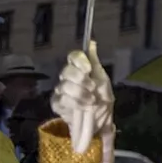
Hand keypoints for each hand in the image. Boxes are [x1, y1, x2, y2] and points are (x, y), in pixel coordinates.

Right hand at [51, 42, 115, 162]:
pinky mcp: (57, 104)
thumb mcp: (103, 79)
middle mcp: (68, 77)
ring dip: (81, 94)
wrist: (100, 120)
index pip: (73, 57)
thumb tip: (92, 42)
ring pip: (64, 86)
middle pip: (67, 71)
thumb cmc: (102, 97)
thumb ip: (95, 62)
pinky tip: (85, 107)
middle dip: (81, 80)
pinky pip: (62, 100)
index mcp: (80, 68)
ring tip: (92, 101)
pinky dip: (76, 103)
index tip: (88, 69)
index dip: (79, 60)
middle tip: (93, 88)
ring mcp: (61, 90)